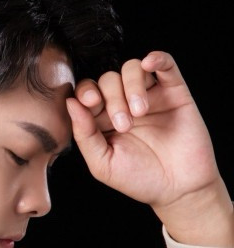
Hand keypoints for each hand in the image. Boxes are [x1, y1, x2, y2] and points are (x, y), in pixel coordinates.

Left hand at [65, 50, 233, 245]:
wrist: (178, 189)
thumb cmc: (137, 179)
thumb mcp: (102, 162)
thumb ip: (84, 134)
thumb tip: (70, 103)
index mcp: (101, 120)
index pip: (86, 93)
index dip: (85, 92)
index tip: (90, 104)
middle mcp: (123, 104)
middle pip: (107, 79)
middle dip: (112, 98)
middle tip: (123, 125)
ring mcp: (149, 96)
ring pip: (132, 69)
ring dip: (130, 86)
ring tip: (139, 113)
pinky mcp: (174, 92)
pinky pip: (165, 64)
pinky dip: (156, 57)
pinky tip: (149, 63)